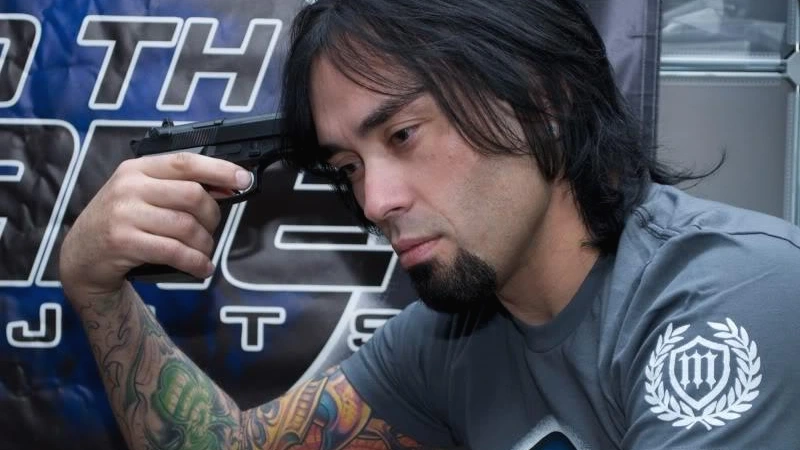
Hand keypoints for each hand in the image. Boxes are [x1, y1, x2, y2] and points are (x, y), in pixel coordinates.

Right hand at [59, 152, 252, 303]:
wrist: (81, 255)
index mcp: (138, 169)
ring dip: (204, 244)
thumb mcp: (143, 195)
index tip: (243, 180)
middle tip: (211, 230)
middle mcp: (129, 186)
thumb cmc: (122, 222)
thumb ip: (177, 188)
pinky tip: (201, 267)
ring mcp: (124, 214)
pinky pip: (174, 251)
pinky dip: (195, 262)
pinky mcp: (124, 241)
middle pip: (192, 195)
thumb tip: (227, 188)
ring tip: (204, 253)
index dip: (220, 170)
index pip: (186, 162)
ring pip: (186, 226)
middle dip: (212, 216)